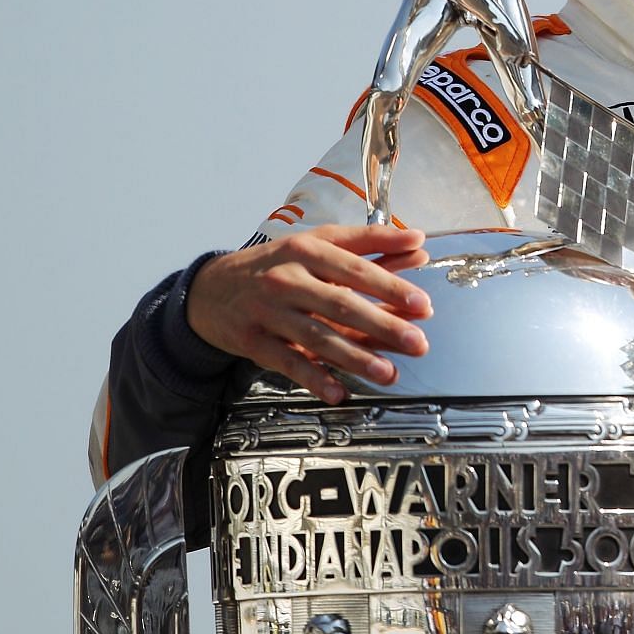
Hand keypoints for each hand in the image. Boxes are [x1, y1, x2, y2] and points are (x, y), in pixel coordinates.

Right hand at [186, 225, 432, 403]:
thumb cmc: (276, 264)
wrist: (210, 288)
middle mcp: (287, 279)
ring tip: (387, 373)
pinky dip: (313, 379)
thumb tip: (418, 241)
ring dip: (356, 358)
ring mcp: (269, 311)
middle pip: (341, 304)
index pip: (356, 269)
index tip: (423, 304)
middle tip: (417, 343)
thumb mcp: (318, 244)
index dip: (391, 287)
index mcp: (308, 250)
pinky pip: (288, 362)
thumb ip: (370, 243)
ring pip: (318, 337)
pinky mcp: (253, 340)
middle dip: (383, 326)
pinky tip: (337, 392)